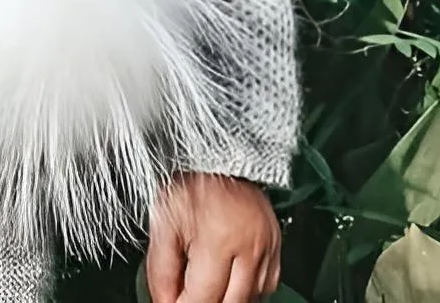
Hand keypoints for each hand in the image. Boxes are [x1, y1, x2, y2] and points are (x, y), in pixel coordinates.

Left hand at [145, 173, 280, 302]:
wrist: (217, 152)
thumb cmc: (191, 180)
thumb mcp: (163, 219)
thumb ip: (161, 267)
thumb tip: (163, 301)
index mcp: (218, 238)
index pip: (203, 297)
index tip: (171, 302)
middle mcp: (250, 246)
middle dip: (207, 302)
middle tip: (189, 294)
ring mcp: (268, 247)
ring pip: (250, 298)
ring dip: (227, 296)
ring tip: (207, 276)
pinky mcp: (277, 246)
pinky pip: (266, 284)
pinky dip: (247, 287)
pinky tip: (230, 272)